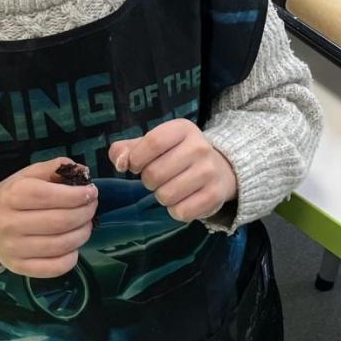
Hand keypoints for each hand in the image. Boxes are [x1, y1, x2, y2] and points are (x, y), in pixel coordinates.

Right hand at [0, 160, 98, 275]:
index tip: (91, 192)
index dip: (78, 195)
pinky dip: (72, 257)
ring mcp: (13, 249)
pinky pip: (55, 268)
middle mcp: (9, 223)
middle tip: (91, 207)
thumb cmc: (11, 195)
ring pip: (61, 245)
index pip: (50, 196)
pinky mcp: (19, 268)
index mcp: (13, 195)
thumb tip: (83, 172)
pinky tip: (73, 245)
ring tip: (85, 224)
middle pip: (60, 222)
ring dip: (83, 233)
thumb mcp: (28, 175)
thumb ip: (54, 168)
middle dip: (85, 213)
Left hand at [110, 119, 237, 224]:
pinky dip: (176, 211)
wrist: (220, 169)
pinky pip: (181, 212)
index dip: (137, 159)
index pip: (152, 142)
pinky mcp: (215, 195)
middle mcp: (200, 147)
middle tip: (158, 178)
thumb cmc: (177, 155)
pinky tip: (183, 200)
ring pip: (166, 195)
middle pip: (154, 173)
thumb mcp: (154, 145)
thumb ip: (128, 149)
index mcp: (183, 129)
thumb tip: (119, 163)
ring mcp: (209, 171)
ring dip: (161, 196)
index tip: (136, 165)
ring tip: (171, 188)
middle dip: (148, 181)